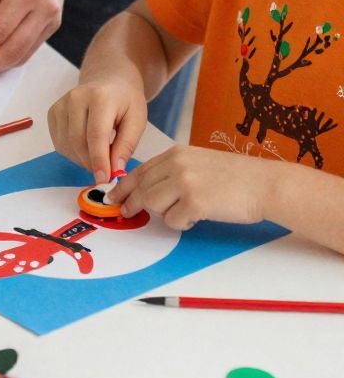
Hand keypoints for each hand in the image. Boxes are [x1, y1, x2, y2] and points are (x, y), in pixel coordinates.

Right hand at [48, 75, 147, 183]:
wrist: (109, 77)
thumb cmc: (126, 99)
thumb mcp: (138, 120)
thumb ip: (127, 145)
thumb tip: (115, 169)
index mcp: (100, 97)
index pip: (96, 135)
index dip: (99, 161)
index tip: (104, 180)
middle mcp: (76, 98)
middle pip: (78, 142)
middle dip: (92, 163)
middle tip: (106, 171)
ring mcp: (61, 104)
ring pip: (67, 145)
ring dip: (82, 160)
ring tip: (99, 155)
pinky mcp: (53, 112)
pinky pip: (59, 143)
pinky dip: (73, 153)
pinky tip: (87, 147)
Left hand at [116, 147, 274, 231]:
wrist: (264, 184)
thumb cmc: (236, 176)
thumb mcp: (199, 162)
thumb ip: (174, 171)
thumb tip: (148, 189)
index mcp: (177, 153)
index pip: (140, 171)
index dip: (123, 186)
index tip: (113, 196)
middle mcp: (177, 165)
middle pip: (140, 188)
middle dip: (131, 203)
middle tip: (125, 212)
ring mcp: (185, 183)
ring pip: (152, 205)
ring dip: (163, 214)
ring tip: (183, 211)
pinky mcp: (194, 203)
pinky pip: (172, 221)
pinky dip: (181, 223)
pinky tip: (197, 217)